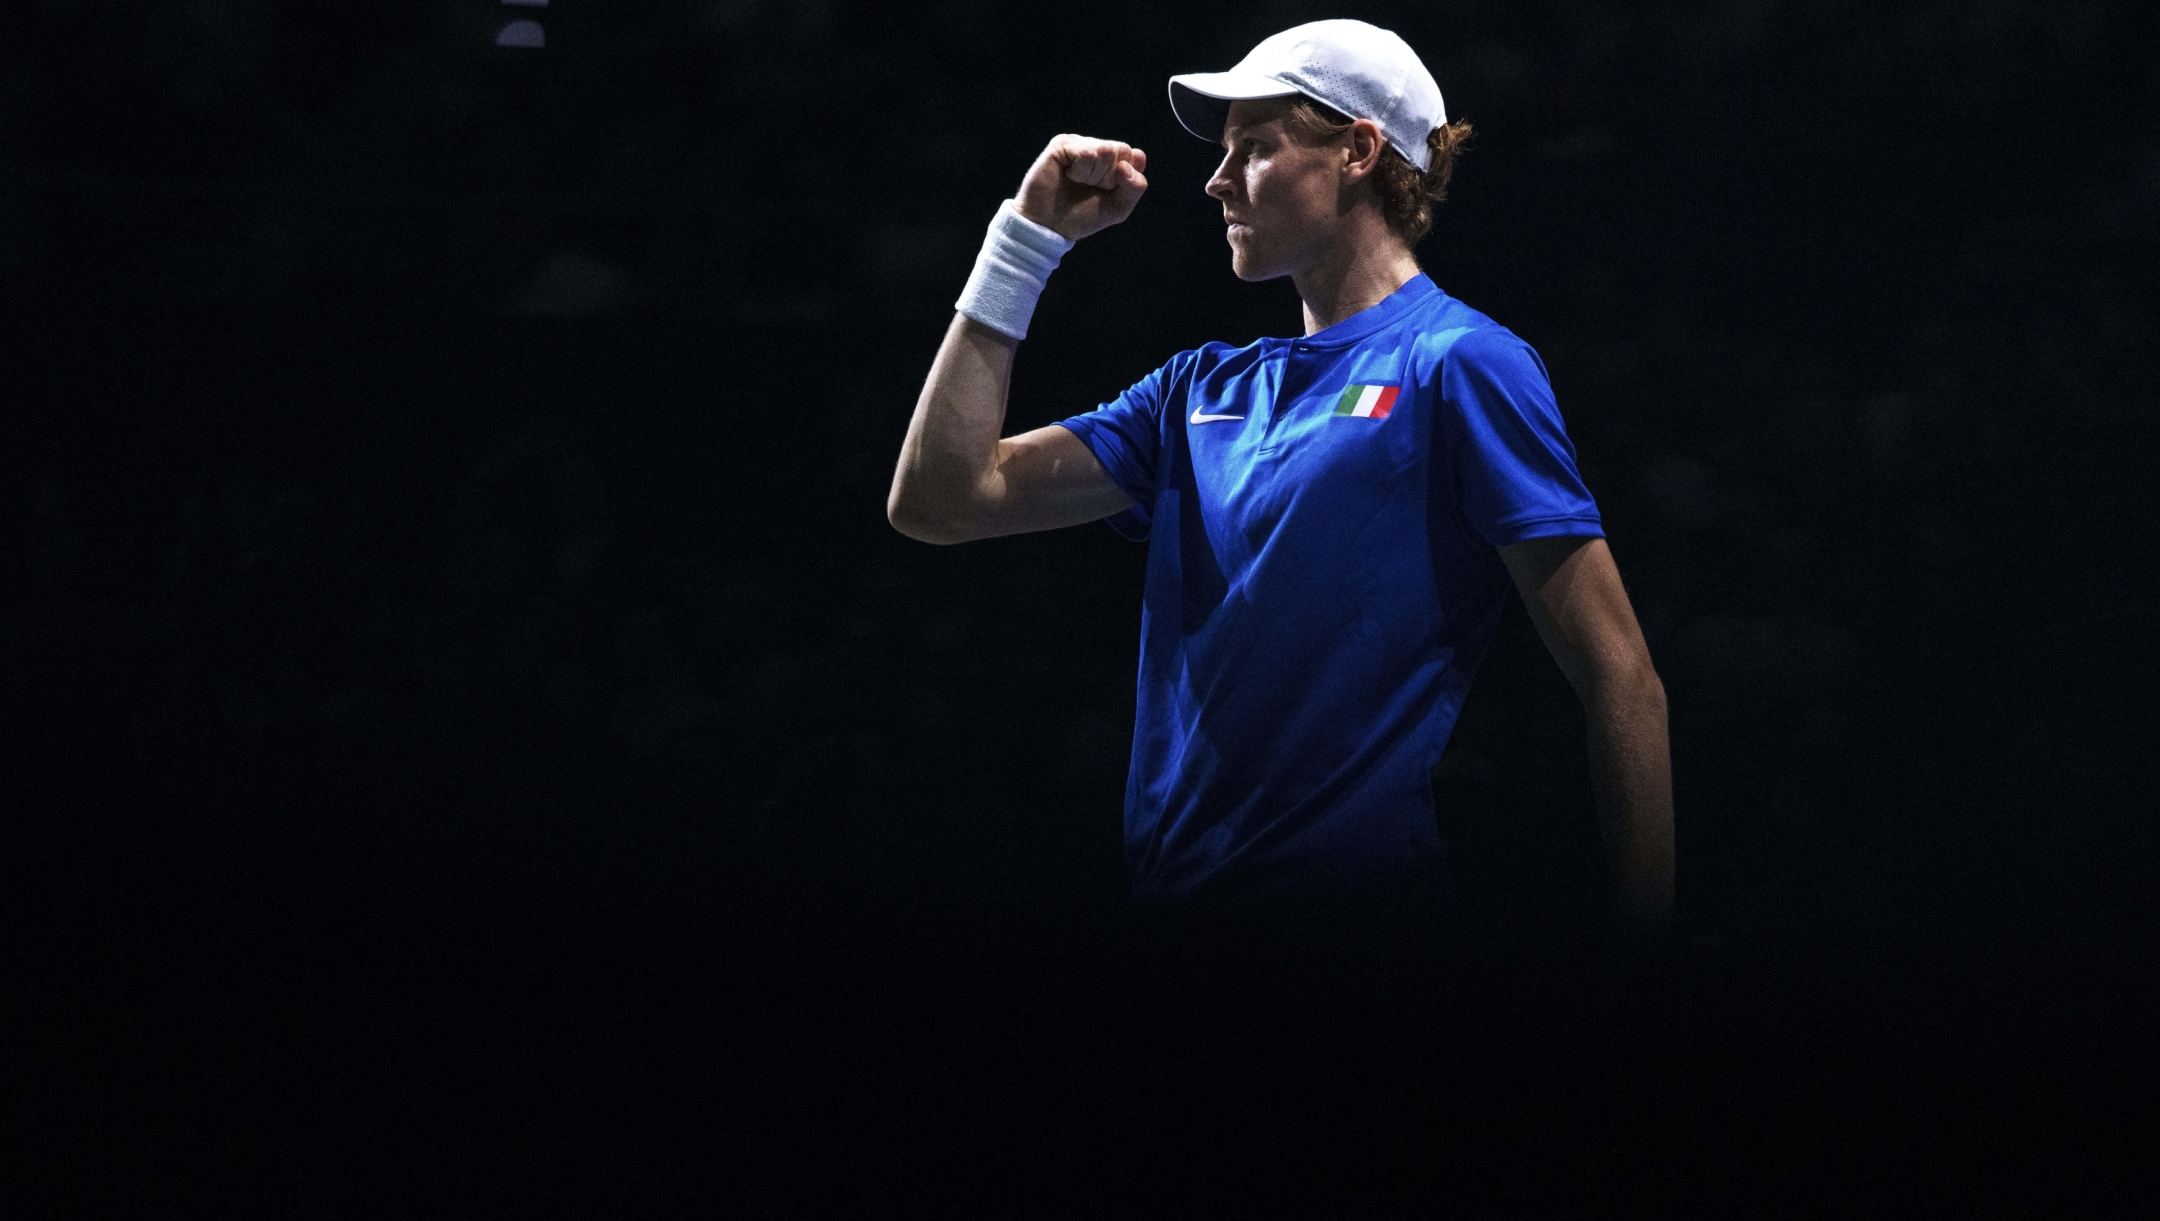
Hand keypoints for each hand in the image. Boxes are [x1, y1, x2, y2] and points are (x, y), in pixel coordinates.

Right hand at [1014, 135, 1147, 241]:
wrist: (1050, 226)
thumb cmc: (1082, 216)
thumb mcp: (1118, 208)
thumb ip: (1136, 187)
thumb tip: (1130, 161)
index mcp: (1111, 160)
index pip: (1133, 155)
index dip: (1123, 178)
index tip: (1107, 190)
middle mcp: (1096, 147)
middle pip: (1121, 149)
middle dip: (1109, 177)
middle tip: (1089, 187)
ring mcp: (1078, 143)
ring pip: (1105, 150)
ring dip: (1092, 175)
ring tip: (1076, 182)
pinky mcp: (1061, 144)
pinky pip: (1086, 152)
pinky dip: (1080, 171)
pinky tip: (1067, 175)